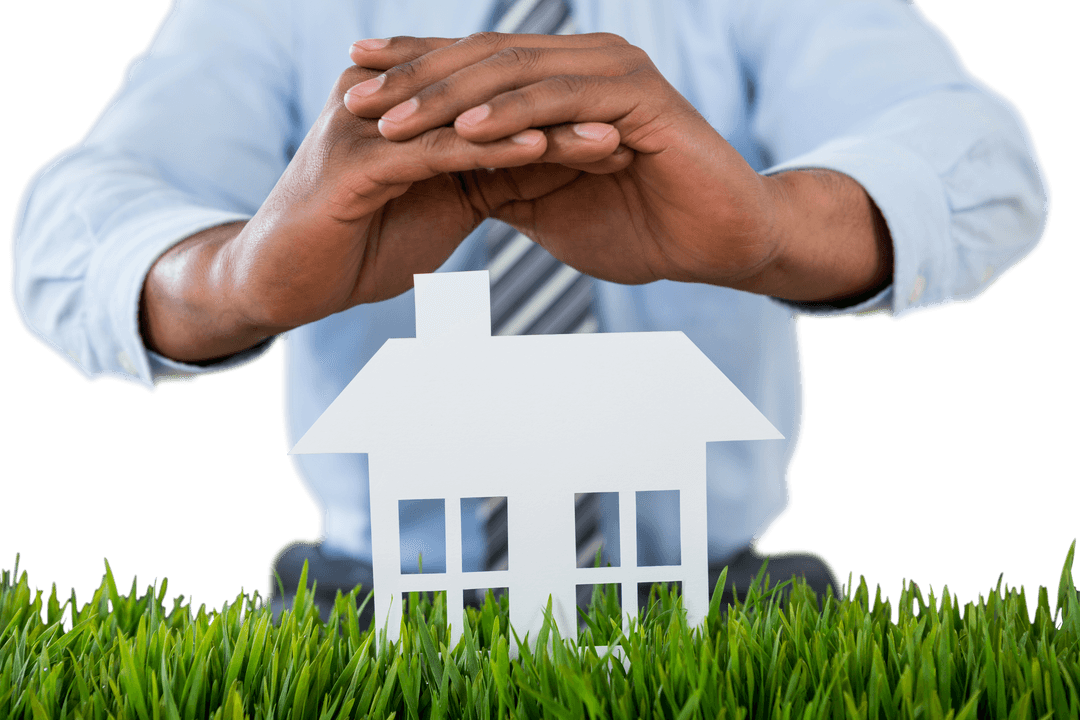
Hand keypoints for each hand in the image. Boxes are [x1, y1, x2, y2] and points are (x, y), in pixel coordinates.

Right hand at [141, 63, 623, 360]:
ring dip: (545, 125)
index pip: (495, 101)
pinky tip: (541, 152)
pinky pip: (438, 149)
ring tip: (609, 137)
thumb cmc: (357, 247)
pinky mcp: (356, 161)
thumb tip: (537, 166)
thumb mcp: (434, 206)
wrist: (282, 284)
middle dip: (565, 110)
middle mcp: (387, 100)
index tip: (627, 126)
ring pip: (472, 117)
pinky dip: (492, 150)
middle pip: (491, 98)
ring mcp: (369, 124)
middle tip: (635, 118)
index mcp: (406, 106)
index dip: (561, 112)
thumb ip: (478, 177)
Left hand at [343, 32, 782, 288]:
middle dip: (413, 77)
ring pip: (513, 73)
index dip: (413, 70)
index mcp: (561, 79)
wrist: (719, 244)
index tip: (352, 82)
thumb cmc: (640, 227)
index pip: (475, 67)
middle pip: (483, 59)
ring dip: (447, 97)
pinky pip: (560, 101)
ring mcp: (613, 74)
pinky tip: (462, 135)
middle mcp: (584, 62)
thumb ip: (501, 179)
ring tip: (389, 120)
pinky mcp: (640, 99)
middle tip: (353, 94)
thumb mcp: (548, 202)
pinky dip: (510, 116)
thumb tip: (445, 180)